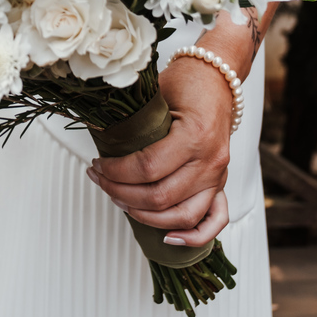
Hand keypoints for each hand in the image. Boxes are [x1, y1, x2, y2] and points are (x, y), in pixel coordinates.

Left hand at [87, 25, 253, 245]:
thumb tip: (98, 139)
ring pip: (181, 215)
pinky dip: (193, 236)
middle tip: (99, 181)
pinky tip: (168, 238)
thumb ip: (134, 120)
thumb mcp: (157, 94)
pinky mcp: (220, 182)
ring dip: (145, 215)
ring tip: (120, 201)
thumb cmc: (187, 81)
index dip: (115, 172)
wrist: (219, 78)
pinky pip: (214, 220)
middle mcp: (209, 160)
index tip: (96, 166)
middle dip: (121, 193)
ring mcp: (218, 175)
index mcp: (194, 135)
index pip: (147, 168)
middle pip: (160, 196)